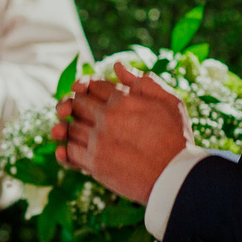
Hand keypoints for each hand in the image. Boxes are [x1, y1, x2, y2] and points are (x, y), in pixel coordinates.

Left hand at [51, 62, 191, 203]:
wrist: (177, 176)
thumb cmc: (177, 138)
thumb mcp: (170, 102)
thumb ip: (145, 82)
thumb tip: (118, 65)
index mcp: (123, 99)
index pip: (91, 85)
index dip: (84, 87)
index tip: (84, 94)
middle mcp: (107, 116)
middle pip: (75, 103)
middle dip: (71, 106)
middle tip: (71, 113)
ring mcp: (99, 140)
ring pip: (69, 127)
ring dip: (66, 129)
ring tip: (70, 132)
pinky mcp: (95, 163)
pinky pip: (69, 152)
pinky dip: (65, 151)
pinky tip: (68, 151)